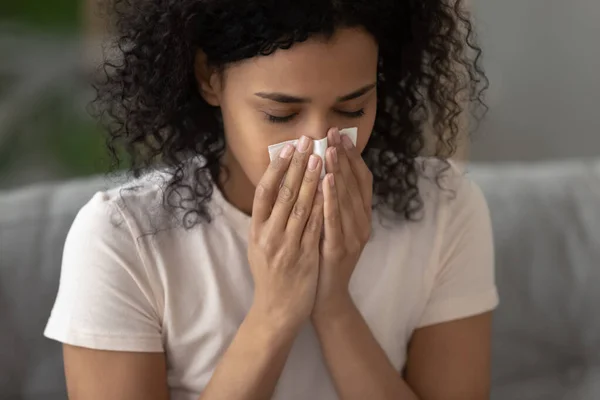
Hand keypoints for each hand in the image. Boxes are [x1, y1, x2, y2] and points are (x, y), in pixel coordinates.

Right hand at [248, 136, 323, 332]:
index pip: (264, 192)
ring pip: (301, 207)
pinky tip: (331, 189)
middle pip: (284, 194)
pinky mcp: (305, 257)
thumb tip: (275, 187)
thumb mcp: (259, 246)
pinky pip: (316, 227)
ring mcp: (287, 247)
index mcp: (256, 231)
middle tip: (309, 142)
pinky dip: (324, 206)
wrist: (276, 310)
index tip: (287, 147)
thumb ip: (267, 220)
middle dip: (298, 165)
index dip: (276, 168)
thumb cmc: (269, 275)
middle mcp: (269, 236)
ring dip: (313, 179)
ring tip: (322, 157)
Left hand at [312, 127, 372, 321]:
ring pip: (347, 199)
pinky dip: (332, 199)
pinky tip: (326, 181)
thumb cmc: (323, 258)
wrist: (324, 296)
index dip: (352, 156)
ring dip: (338, 172)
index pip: (360, 180)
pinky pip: (335, 220)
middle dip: (343, 157)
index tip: (341, 135)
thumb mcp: (331, 226)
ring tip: (329, 150)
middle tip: (333, 134)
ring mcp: (352, 237)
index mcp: (361, 217)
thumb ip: (331, 202)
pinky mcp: (339, 249)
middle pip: (354, 184)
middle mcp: (361, 224)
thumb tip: (322, 169)